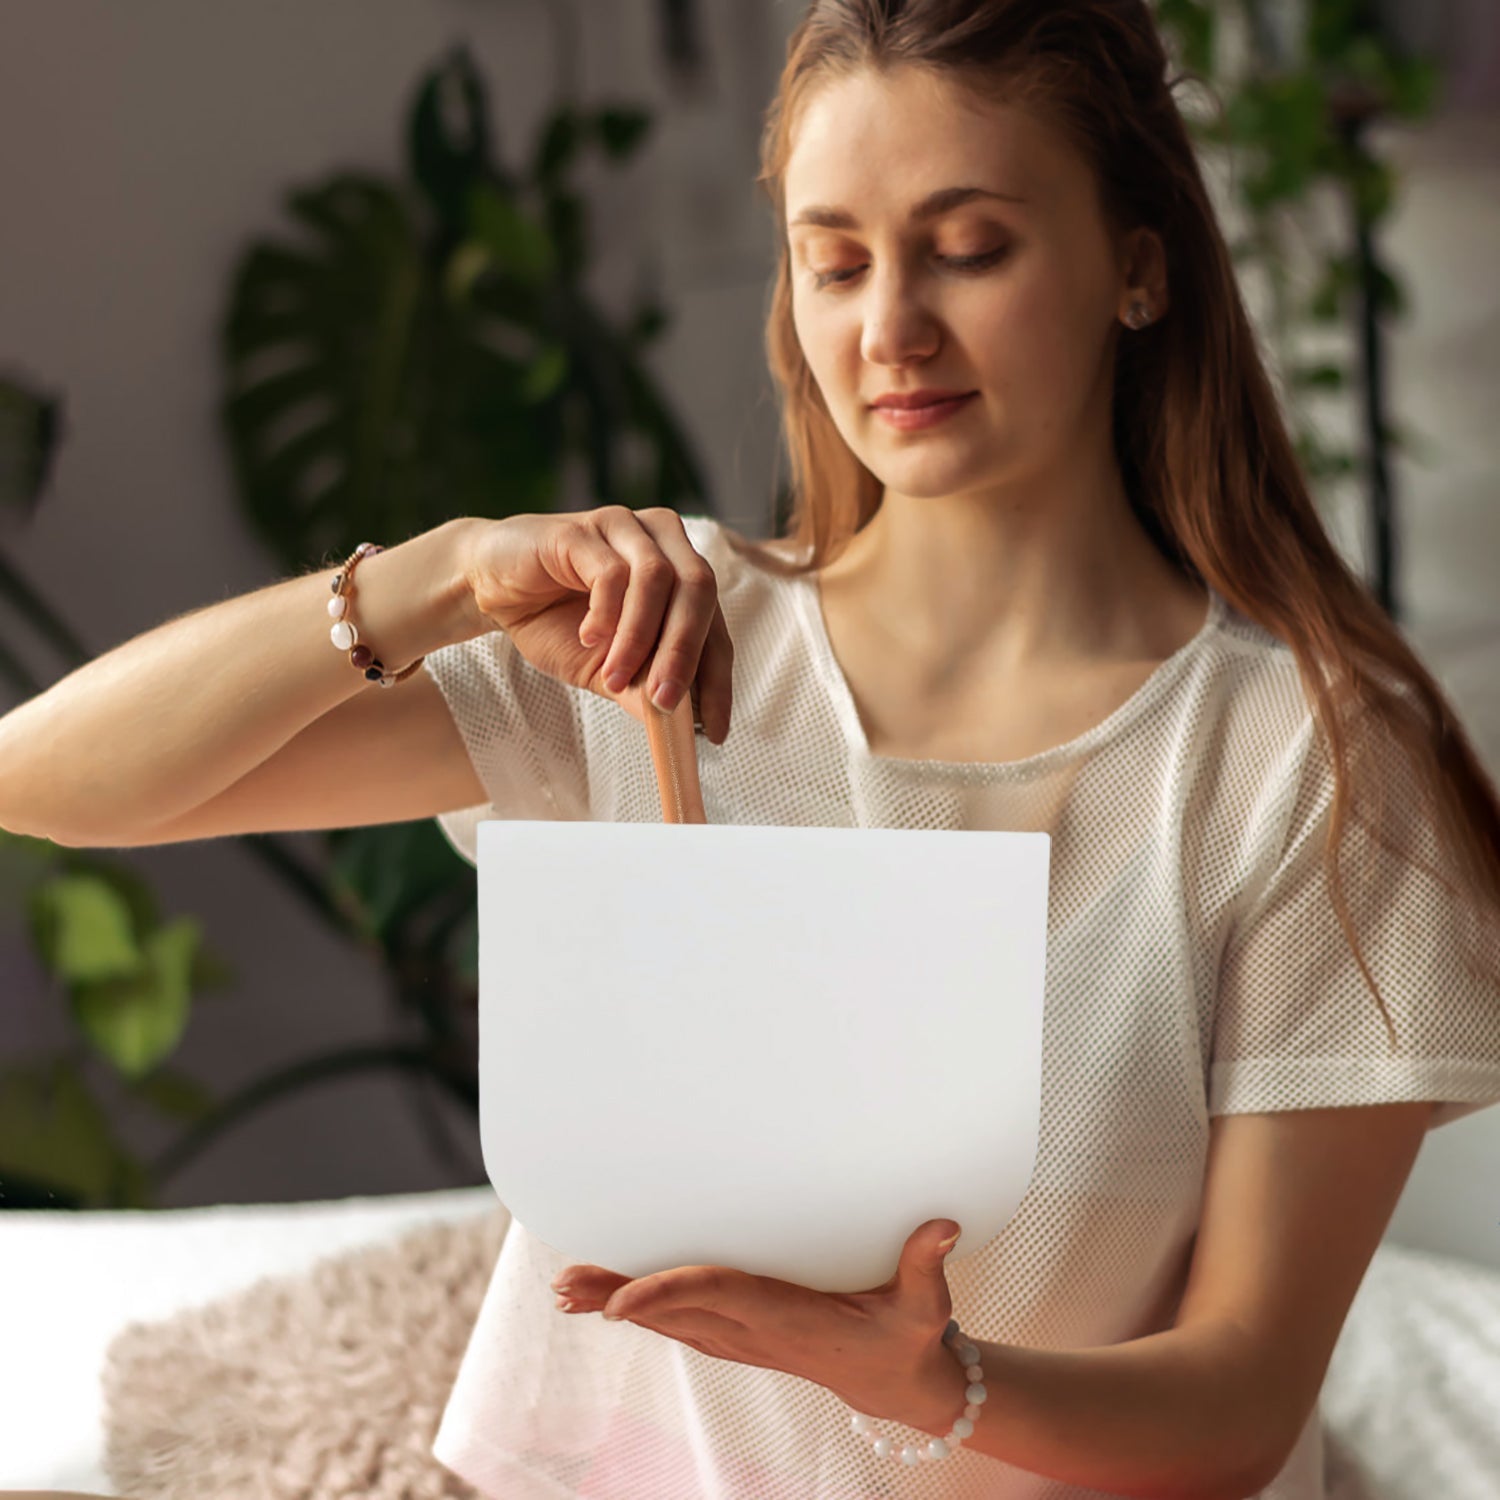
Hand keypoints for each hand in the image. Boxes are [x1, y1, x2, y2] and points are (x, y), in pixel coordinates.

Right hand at [462, 506, 734, 741]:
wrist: (490, 589)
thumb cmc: (554, 622)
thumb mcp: (603, 669)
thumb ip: (641, 689)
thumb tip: (680, 727)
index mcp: (681, 576)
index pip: (715, 629)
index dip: (718, 680)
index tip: (716, 731)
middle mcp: (663, 542)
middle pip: (700, 592)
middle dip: (684, 653)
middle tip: (665, 702)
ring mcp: (624, 528)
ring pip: (657, 578)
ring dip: (639, 638)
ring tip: (615, 676)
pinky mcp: (583, 529)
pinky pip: (611, 571)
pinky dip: (606, 613)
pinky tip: (589, 638)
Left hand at [548, 1219, 967, 1426]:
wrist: (901, 1388)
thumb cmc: (910, 1339)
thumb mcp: (926, 1308)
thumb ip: (928, 1265)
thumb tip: (942, 1225)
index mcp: (788, 1319)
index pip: (719, 1300)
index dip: (669, 1297)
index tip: (623, 1300)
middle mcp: (756, 1332)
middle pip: (675, 1312)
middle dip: (617, 1298)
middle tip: (564, 1286)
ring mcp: (745, 1338)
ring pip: (670, 1320)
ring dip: (618, 1303)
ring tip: (567, 1290)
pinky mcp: (745, 1337)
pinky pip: (684, 1324)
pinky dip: (644, 1309)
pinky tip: (614, 1300)